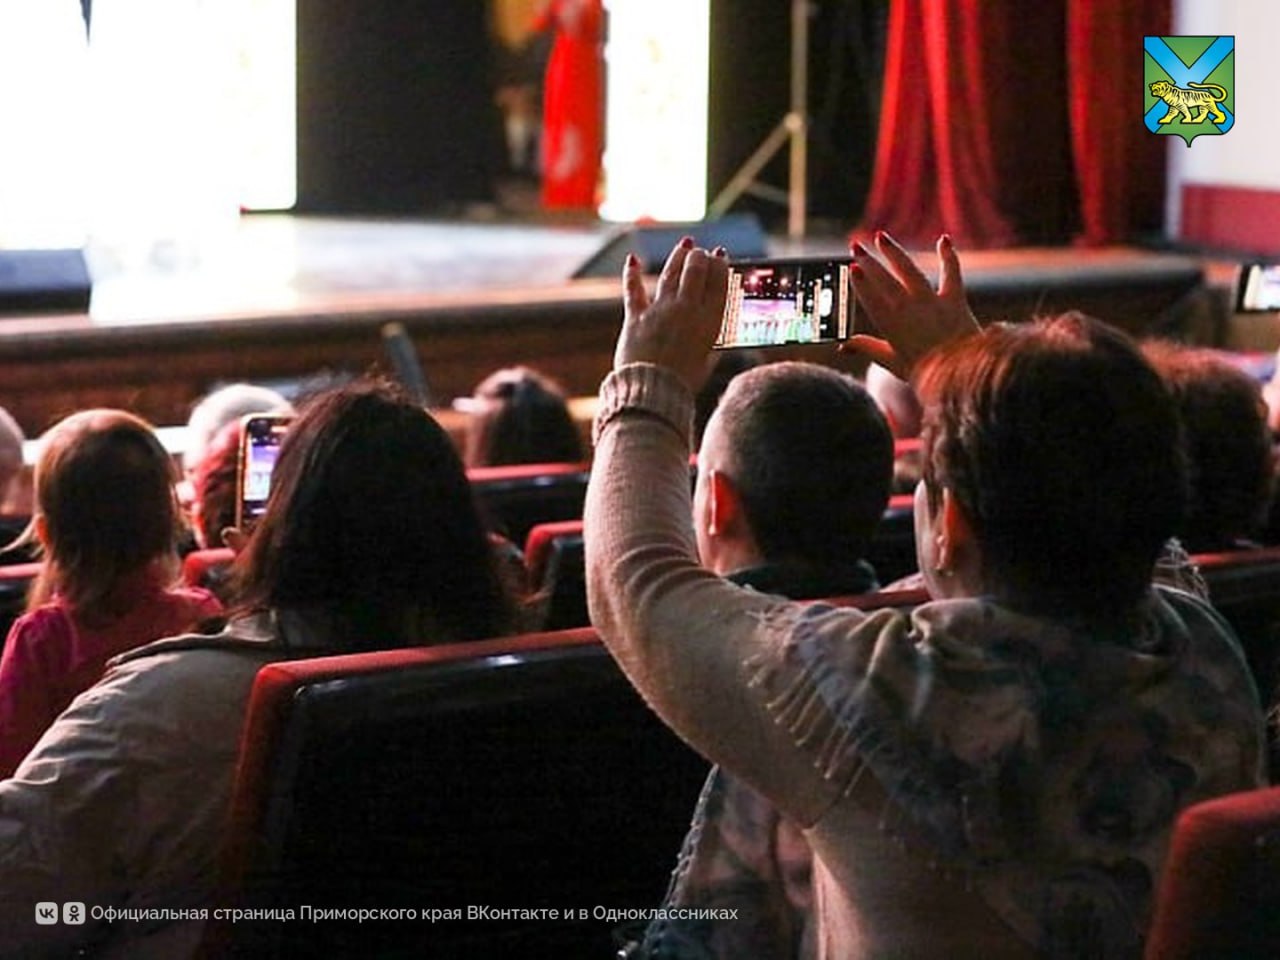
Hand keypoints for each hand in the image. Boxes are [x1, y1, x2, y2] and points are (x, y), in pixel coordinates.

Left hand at [614, 238, 729, 393]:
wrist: (653, 392)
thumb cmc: (683, 383)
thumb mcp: (707, 363)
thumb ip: (711, 347)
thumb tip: (714, 340)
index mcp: (709, 322)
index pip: (719, 283)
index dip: (721, 265)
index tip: (721, 256)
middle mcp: (686, 310)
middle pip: (696, 271)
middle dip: (700, 257)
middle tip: (701, 252)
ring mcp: (660, 311)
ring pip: (671, 273)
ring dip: (677, 257)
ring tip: (684, 246)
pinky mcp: (636, 317)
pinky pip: (634, 289)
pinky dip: (633, 273)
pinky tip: (633, 259)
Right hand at [841, 232, 978, 379]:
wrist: (960, 373)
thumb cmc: (924, 372)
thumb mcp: (891, 362)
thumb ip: (867, 348)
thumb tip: (843, 346)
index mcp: (891, 326)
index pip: (871, 299)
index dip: (860, 282)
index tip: (851, 268)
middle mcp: (909, 309)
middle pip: (885, 280)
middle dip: (868, 261)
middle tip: (855, 246)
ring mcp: (931, 301)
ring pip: (909, 270)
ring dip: (893, 252)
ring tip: (880, 237)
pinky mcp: (954, 299)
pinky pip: (952, 272)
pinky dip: (948, 255)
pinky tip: (944, 240)